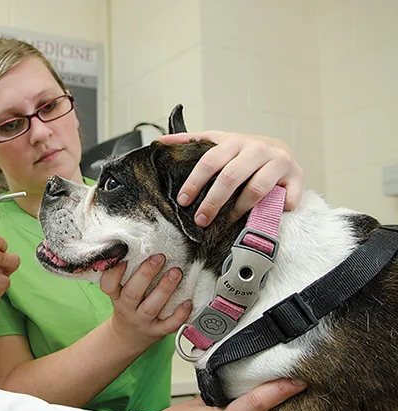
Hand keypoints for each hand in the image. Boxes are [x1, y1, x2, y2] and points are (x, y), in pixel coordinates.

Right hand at [100, 254, 191, 349]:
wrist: (129, 337)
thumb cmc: (128, 307)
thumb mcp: (119, 292)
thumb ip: (126, 274)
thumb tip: (138, 246)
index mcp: (116, 296)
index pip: (108, 285)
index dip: (114, 272)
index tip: (123, 258)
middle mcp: (127, 309)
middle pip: (132, 293)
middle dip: (146, 274)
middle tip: (159, 257)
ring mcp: (142, 321)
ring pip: (152, 307)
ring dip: (164, 289)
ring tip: (176, 272)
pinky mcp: (157, 331)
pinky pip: (169, 325)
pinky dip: (179, 314)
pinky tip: (188, 302)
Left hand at [159, 131, 303, 225]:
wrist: (280, 152)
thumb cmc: (243, 153)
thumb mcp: (218, 143)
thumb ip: (191, 142)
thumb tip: (159, 142)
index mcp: (234, 142)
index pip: (209, 161)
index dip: (194, 182)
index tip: (183, 200)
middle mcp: (257, 149)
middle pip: (230, 177)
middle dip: (212, 202)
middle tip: (201, 220)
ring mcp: (279, 162)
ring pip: (256, 189)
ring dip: (238, 210)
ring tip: (226, 222)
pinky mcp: (297, 177)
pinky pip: (286, 199)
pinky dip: (277, 210)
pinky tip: (265, 217)